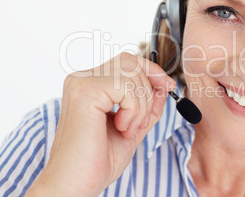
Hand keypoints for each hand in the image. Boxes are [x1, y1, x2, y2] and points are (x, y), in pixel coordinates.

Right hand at [26, 52, 175, 195]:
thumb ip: (148, 104)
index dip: (152, 70)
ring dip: (141, 106)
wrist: (76, 184)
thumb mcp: (134, 126)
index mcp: (89, 84)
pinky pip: (127, 87)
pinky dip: (134, 110)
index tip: (168, 85)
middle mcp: (82, 78)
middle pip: (131, 62)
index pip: (127, 61)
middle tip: (141, 121)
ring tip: (127, 129)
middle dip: (148, 90)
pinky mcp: (85, 91)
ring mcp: (81, 83)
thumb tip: (164, 84)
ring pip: (132, 74)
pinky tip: (121, 128)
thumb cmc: (99, 160)